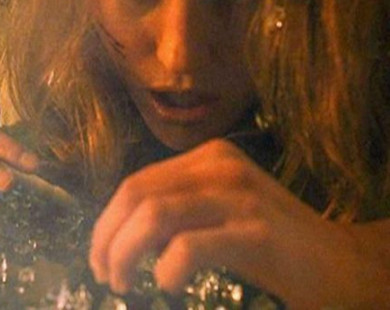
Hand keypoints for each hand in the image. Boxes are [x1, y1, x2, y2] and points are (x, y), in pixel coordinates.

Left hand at [89, 139, 389, 308]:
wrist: (342, 264)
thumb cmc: (273, 243)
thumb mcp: (217, 213)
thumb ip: (175, 209)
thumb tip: (119, 231)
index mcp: (207, 157)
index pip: (136, 183)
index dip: (107, 221)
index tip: (99, 256)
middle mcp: (220, 165)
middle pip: (137, 194)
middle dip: (108, 237)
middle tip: (104, 274)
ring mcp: (240, 195)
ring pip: (156, 214)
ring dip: (125, 251)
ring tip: (122, 282)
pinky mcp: (257, 231)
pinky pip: (190, 244)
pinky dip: (167, 266)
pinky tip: (168, 283)